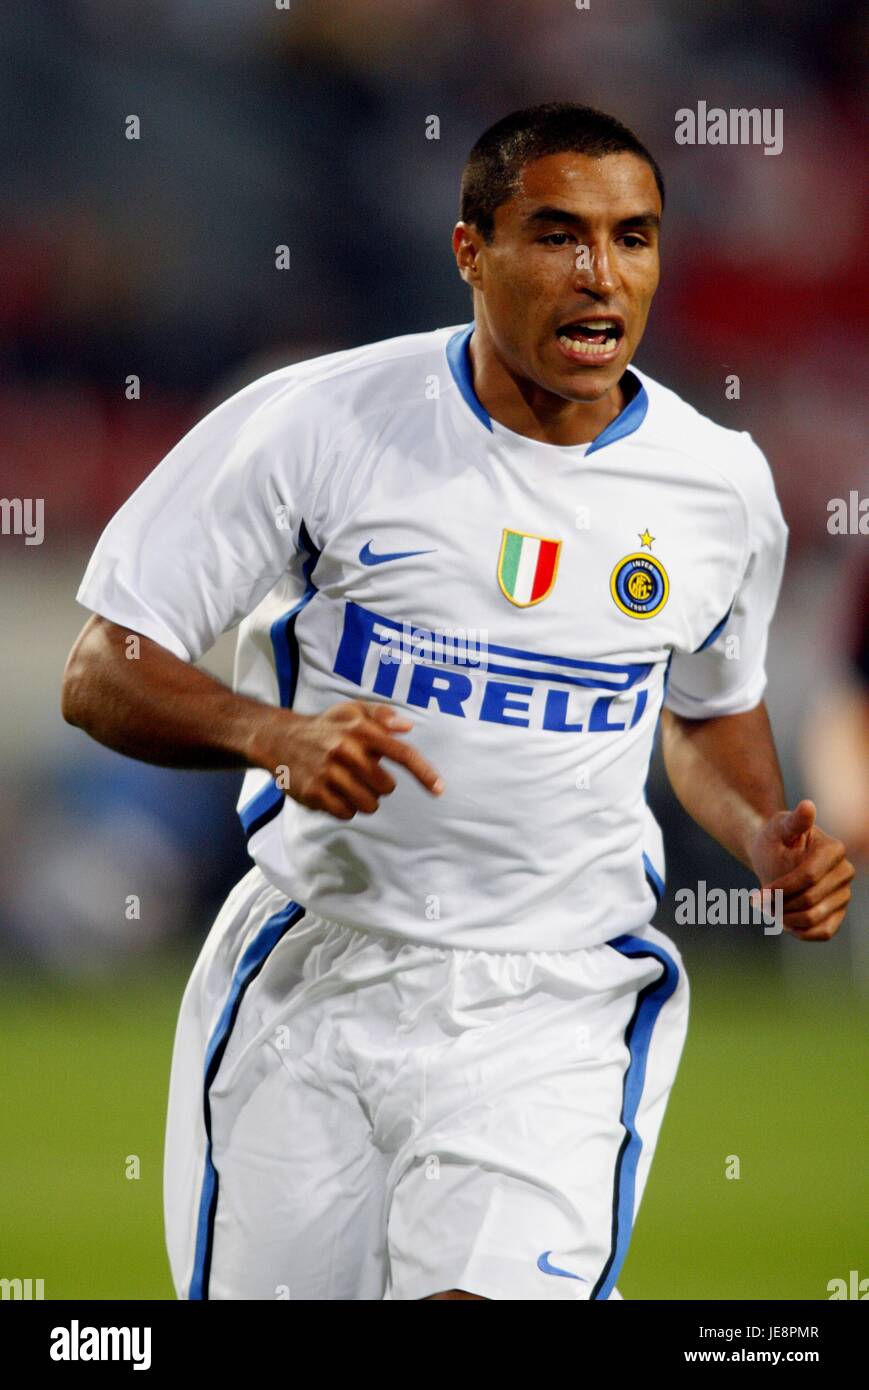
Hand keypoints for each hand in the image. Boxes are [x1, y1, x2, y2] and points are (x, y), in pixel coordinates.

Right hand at [263, 699, 443, 820]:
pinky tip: (333, 793)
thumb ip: (381, 715)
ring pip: (368, 804)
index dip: (424, 773)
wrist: (278, 738)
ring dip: (363, 799)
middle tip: (362, 774)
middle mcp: (346, 750)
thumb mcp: (351, 711)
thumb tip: (407, 727)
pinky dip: (344, 808)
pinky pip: (346, 814)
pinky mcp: (314, 793)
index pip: (402, 753)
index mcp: (361, 731)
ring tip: (347, 784)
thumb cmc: (325, 726)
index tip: (439, 789)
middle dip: (379, 786)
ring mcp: (329, 773)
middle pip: (386, 787)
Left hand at [749, 799, 854, 940]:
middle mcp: (844, 872)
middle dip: (779, 904)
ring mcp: (844, 894)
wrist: (775, 856)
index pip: (809, 877)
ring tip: (767, 910)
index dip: (781, 888)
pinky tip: (781, 920)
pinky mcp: (838, 913)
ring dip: (784, 919)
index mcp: (834, 849)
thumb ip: (794, 821)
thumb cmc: (774, 839)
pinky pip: (823, 933)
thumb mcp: (778, 828)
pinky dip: (798, 932)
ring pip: (813, 919)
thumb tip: (808, 805)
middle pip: (809, 900)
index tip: (757, 893)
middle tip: (757, 902)